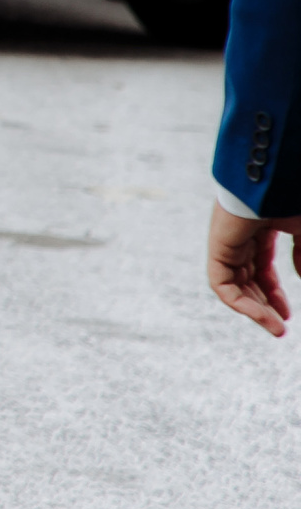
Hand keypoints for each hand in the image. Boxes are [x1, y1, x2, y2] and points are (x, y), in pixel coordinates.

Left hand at [207, 204, 300, 335]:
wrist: (275, 179)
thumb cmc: (291, 197)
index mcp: (259, 228)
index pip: (261, 267)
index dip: (274, 292)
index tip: (288, 315)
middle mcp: (239, 237)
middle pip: (247, 279)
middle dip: (264, 304)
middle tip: (280, 327)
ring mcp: (227, 242)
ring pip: (234, 285)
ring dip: (255, 310)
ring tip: (275, 328)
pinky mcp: (218, 248)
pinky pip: (222, 284)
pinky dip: (241, 303)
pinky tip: (263, 317)